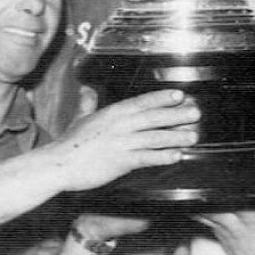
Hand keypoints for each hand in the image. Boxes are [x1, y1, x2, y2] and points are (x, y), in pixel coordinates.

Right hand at [55, 89, 199, 191]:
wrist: (58, 164)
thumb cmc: (70, 143)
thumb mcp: (80, 118)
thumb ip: (88, 103)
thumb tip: (87, 89)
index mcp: (112, 113)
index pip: (142, 102)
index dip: (162, 97)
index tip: (180, 94)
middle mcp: (119, 125)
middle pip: (153, 117)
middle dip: (176, 114)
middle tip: (196, 112)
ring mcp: (120, 143)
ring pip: (153, 137)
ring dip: (175, 136)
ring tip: (193, 135)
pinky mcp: (120, 162)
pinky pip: (145, 158)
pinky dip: (162, 156)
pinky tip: (176, 156)